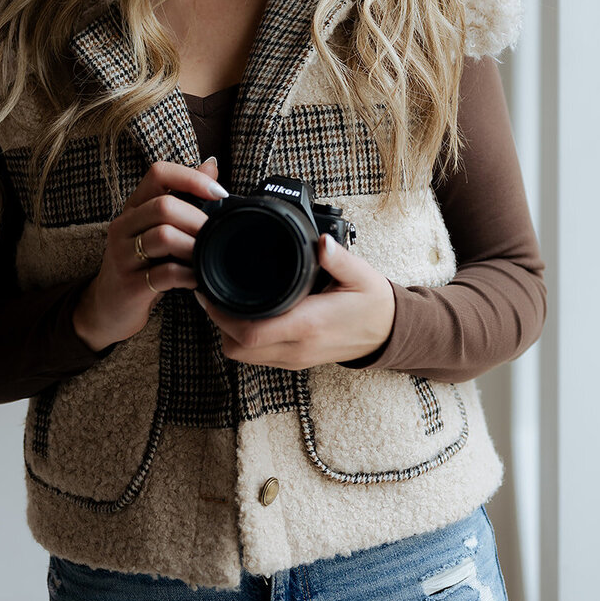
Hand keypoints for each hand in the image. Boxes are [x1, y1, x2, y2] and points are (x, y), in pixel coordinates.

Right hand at [72, 157, 226, 351]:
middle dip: (198, 219)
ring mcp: (122, 255)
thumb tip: (212, 166)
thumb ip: (183, 197)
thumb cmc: (140, 263)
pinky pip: (165, 273)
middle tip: (217, 233)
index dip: (191, 177)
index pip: (158, 172)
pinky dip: (188, 275)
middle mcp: (123, 226)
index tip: (219, 193)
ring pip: (164, 237)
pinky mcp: (129, 285)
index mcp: (133, 206)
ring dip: (195, 246)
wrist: (107, 308)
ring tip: (208, 256)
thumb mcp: (156, 227)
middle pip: (164, 206)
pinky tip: (196, 278)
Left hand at [194, 234, 395, 369]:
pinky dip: (242, 338)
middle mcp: (297, 347)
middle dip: (218, 321)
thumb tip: (322, 241)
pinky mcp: (295, 360)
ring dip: (227, 331)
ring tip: (224, 300)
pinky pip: (256, 355)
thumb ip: (339, 258)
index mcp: (309, 325)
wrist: (389, 334)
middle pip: (238, 347)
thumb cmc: (373, 304)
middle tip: (211, 291)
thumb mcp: (361, 275)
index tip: (210, 290)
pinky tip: (243, 314)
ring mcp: (295, 358)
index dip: (223, 314)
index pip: (252, 331)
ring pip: (243, 354)